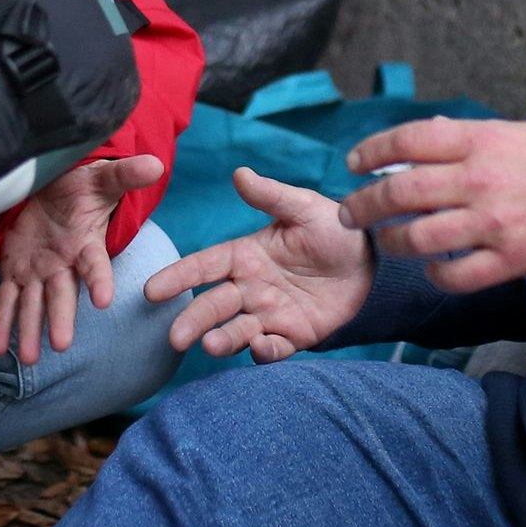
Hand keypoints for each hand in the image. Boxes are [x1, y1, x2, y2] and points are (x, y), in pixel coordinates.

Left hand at [0, 154, 164, 364]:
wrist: (55, 191)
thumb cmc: (82, 186)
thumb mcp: (101, 177)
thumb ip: (125, 175)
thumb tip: (155, 166)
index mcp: (86, 244)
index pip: (95, 264)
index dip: (99, 281)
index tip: (104, 300)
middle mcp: (63, 264)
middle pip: (63, 294)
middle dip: (61, 319)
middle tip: (62, 345)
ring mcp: (39, 271)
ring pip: (34, 304)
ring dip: (30, 331)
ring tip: (30, 359)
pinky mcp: (16, 271)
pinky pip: (7, 299)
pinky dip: (2, 322)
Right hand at [146, 168, 372, 362]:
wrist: (374, 263)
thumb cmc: (334, 230)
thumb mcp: (304, 208)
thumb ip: (271, 196)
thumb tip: (239, 174)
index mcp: (245, 255)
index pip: (204, 266)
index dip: (178, 277)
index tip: (151, 291)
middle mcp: (250, 287)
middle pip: (213, 305)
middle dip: (192, 320)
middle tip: (174, 337)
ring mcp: (269, 314)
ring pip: (237, 330)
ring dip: (222, 340)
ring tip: (211, 346)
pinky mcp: (293, 335)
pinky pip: (274, 348)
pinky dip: (265, 352)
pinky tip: (261, 348)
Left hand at [336, 119, 525, 292]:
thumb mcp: (523, 134)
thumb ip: (476, 141)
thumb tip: (431, 143)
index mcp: (483, 140)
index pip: (408, 140)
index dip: (372, 151)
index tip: (353, 164)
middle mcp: (481, 178)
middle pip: (400, 191)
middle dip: (364, 204)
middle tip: (350, 213)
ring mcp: (495, 222)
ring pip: (419, 237)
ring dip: (393, 242)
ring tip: (386, 243)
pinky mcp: (513, 259)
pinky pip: (457, 275)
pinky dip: (437, 274)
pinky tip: (433, 270)